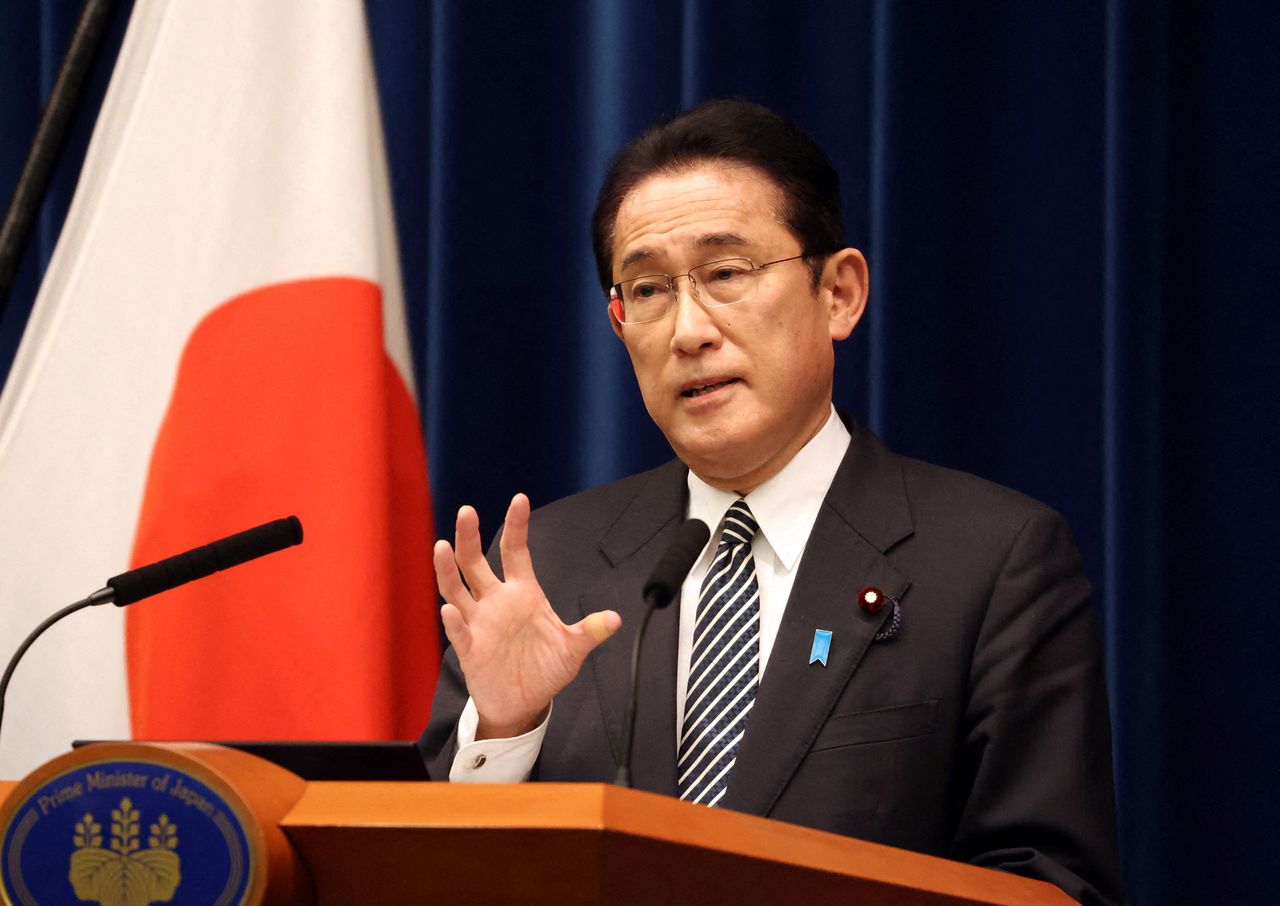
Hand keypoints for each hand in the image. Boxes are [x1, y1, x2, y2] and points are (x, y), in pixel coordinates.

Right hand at [435, 493, 620, 738]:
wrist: (523, 704)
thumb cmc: (545, 670)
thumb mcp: (572, 649)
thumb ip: (589, 632)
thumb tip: (616, 618)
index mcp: (522, 593)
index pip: (515, 552)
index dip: (517, 526)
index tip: (519, 499)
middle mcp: (496, 602)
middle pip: (476, 562)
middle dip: (469, 537)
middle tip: (467, 511)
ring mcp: (479, 623)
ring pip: (457, 588)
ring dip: (448, 569)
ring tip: (442, 546)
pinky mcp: (469, 649)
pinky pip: (459, 631)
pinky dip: (454, 621)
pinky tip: (451, 610)